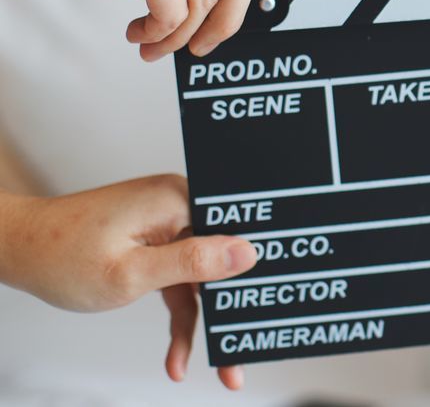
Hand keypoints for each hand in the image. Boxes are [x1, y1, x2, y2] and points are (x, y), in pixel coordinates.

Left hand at [0, 174, 256, 389]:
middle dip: (231, 309)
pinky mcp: (156, 239)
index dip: (254, 272)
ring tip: (222, 368)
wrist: (17, 248)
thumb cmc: (61, 256)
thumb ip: (191, 263)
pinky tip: (177, 355)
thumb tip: (247, 252)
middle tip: (243, 353)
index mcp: (178, 200)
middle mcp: (179, 204)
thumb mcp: (129, 273)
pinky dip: (181, 312)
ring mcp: (167, 222)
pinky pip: (180, 277)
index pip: (235, 233)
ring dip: (206, 321)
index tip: (265, 308)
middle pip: (222, 258)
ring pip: (202, 275)